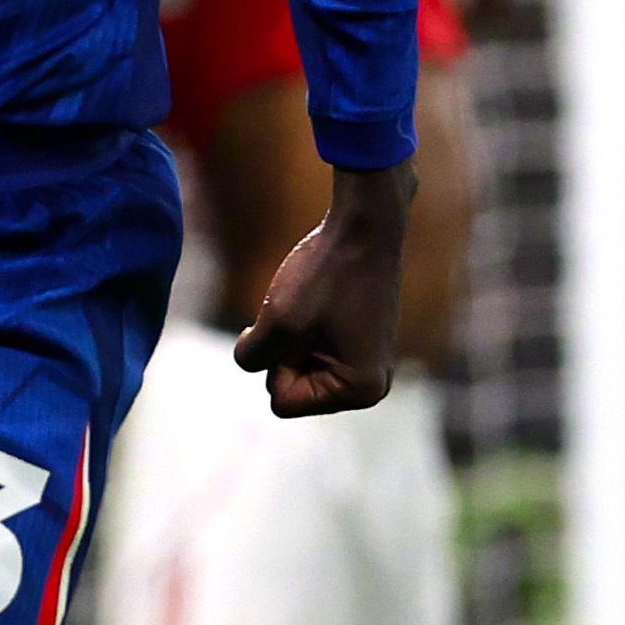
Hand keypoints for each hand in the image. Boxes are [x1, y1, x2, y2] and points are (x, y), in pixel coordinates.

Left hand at [233, 159, 412, 416]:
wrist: (365, 223)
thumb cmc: (326, 273)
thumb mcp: (277, 322)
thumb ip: (251, 357)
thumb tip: (253, 359)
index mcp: (361, 391)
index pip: (282, 402)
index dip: (277, 360)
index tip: (302, 325)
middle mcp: (372, 386)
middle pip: (293, 388)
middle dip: (286, 351)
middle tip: (310, 310)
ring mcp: (369, 363)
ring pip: (299, 366)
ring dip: (293, 337)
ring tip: (317, 302)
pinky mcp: (362, 342)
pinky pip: (313, 348)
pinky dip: (305, 326)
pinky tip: (324, 297)